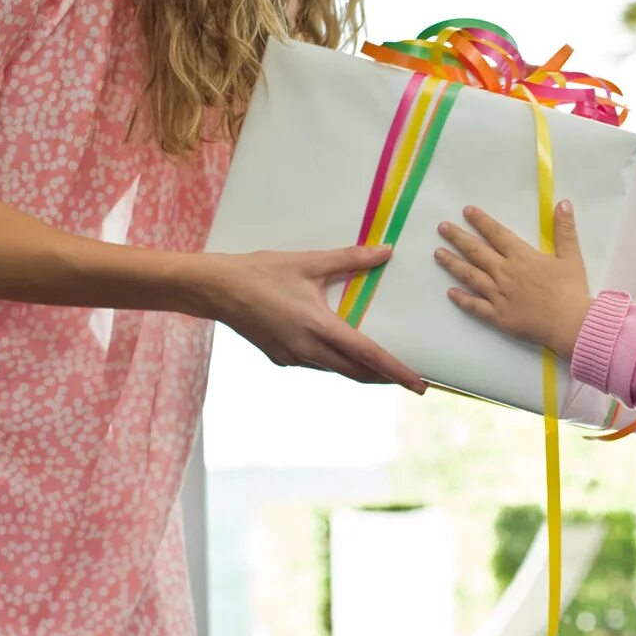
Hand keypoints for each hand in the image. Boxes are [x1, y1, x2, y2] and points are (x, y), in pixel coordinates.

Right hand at [183, 246, 426, 393]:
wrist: (215, 289)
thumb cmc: (261, 271)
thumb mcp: (308, 262)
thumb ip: (350, 259)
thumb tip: (386, 251)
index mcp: (318, 327)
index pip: (368, 355)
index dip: (396, 370)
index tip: (419, 383)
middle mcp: (307, 349)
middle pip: (356, 371)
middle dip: (385, 377)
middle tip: (411, 379)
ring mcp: (292, 357)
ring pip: (336, 369)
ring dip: (360, 370)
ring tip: (383, 366)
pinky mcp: (280, 356)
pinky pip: (317, 363)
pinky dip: (336, 361)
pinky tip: (342, 350)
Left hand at [435, 202, 592, 359]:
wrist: (569, 323)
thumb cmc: (571, 289)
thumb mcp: (571, 256)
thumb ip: (564, 229)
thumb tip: (562, 203)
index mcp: (521, 256)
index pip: (496, 234)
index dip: (481, 221)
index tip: (466, 211)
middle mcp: (504, 272)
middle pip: (476, 251)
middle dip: (458, 238)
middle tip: (442, 228)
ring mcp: (498, 294)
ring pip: (470, 276)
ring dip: (452, 263)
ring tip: (438, 254)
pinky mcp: (497, 315)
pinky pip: (474, 306)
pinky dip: (461, 299)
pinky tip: (450, 293)